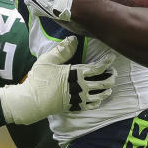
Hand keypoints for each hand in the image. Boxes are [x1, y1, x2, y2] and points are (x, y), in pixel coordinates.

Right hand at [0, 36, 115, 124]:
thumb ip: (62, 50)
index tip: (112, 57)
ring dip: (107, 90)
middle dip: (112, 77)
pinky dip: (98, 102)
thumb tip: (73, 39)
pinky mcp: (75, 107)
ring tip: (110, 86)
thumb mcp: (48, 60)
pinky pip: (92, 106)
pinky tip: (98, 99)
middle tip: (114, 73)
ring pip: (100, 95)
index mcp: (77, 73)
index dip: (107, 61)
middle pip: (104, 82)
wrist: (33, 101)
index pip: (98, 67)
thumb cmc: (39, 79)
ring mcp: (79, 98)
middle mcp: (81, 87)